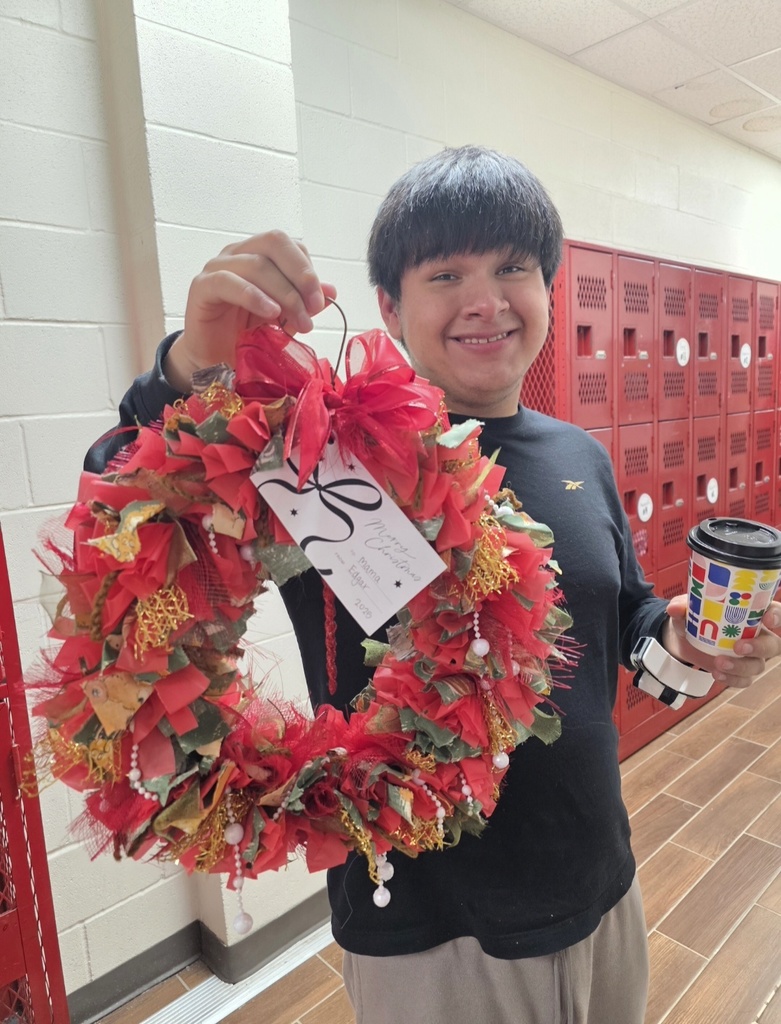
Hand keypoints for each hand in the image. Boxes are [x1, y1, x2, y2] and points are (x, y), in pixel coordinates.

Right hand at [164, 231, 336, 390]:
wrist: (215, 360)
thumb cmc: (247, 336)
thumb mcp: (284, 319)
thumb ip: (304, 303)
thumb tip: (331, 291)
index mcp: (258, 255)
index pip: (290, 246)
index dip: (308, 270)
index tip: (320, 302)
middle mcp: (238, 254)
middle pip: (274, 243)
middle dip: (301, 275)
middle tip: (314, 308)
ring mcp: (217, 268)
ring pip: (256, 264)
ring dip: (285, 294)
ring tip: (299, 322)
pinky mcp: (201, 287)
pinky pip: (228, 282)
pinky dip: (254, 296)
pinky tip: (270, 313)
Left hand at [662, 593, 780, 687]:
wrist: (685, 638)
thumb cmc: (695, 616)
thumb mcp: (687, 608)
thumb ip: (682, 606)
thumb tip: (674, 609)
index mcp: (751, 612)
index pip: (775, 611)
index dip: (777, 615)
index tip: (768, 619)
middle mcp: (757, 633)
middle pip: (774, 644)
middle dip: (761, 647)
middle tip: (739, 647)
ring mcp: (751, 655)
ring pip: (759, 665)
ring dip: (741, 667)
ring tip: (718, 663)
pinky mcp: (740, 671)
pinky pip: (745, 680)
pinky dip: (733, 679)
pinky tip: (717, 674)